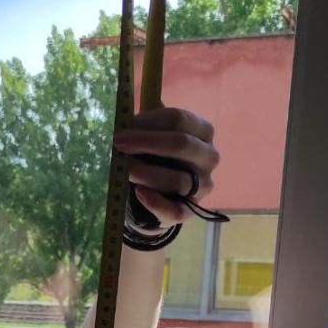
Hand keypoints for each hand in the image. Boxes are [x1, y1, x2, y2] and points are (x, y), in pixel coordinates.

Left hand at [113, 106, 219, 228]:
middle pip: (181, 144)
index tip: (123, 128)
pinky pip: (174, 210)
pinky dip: (154, 202)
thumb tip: (125, 116)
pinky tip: (138, 192)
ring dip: (145, 173)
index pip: (178, 119)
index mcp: (202, 131)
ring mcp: (202, 186)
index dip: (148, 122)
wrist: (163, 192)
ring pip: (176, 179)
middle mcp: (209, 157)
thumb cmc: (159, 155)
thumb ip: (146, 123)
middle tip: (118, 144)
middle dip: (146, 142)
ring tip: (124, 169)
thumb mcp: (156, 134)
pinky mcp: (190, 211)